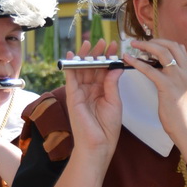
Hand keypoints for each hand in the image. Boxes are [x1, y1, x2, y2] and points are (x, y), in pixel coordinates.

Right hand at [65, 39, 123, 158]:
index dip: (109, 58)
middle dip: (98, 53)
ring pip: (81, 69)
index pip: (104, 71)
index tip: (116, 47)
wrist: (99, 144)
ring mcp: (80, 92)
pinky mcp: (72, 96)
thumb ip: (112, 84)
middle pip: (92, 67)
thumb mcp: (114, 102)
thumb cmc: (107, 128)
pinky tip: (71, 55)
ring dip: (85, 56)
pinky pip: (70, 78)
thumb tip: (115, 66)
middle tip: (105, 41)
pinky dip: (70, 66)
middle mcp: (89, 90)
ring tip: (92, 42)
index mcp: (101, 92)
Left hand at [124, 38, 186, 135]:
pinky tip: (128, 59)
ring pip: (162, 52)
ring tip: (133, 45)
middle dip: (154, 40)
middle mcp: (184, 71)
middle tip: (139, 43)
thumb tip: (170, 66)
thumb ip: (178, 75)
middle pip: (171, 45)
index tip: (152, 43)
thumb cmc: (179, 110)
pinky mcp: (167, 86)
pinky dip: (137, 62)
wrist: (183, 125)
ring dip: (145, 46)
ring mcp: (177, 78)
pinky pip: (150, 69)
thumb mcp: (183, 88)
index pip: (179, 47)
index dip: (164, 41)